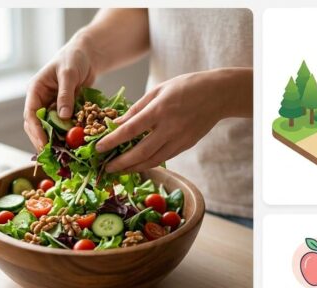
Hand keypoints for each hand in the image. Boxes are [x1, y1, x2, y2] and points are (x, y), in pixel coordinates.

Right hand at [23, 38, 96, 150]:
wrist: (87, 56)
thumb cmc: (74, 59)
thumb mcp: (68, 74)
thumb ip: (65, 95)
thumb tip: (63, 116)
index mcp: (36, 90)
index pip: (30, 115)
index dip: (36, 132)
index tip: (43, 145)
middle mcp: (41, 100)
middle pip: (37, 125)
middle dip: (43, 141)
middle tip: (53, 157)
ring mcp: (52, 106)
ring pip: (50, 128)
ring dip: (56, 141)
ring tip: (63, 156)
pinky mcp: (65, 110)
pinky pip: (64, 125)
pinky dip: (67, 135)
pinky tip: (74, 146)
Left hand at [96, 67, 251, 172]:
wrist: (217, 95)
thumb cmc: (185, 87)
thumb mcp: (158, 90)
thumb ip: (137, 108)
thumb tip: (116, 124)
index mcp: (160, 110)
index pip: (131, 130)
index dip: (112, 141)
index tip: (98, 148)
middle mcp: (169, 128)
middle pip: (141, 152)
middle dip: (121, 163)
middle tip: (106, 168)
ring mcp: (179, 139)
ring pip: (153, 160)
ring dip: (134, 168)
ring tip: (120, 171)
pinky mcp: (186, 145)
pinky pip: (163, 158)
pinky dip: (148, 164)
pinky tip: (137, 165)